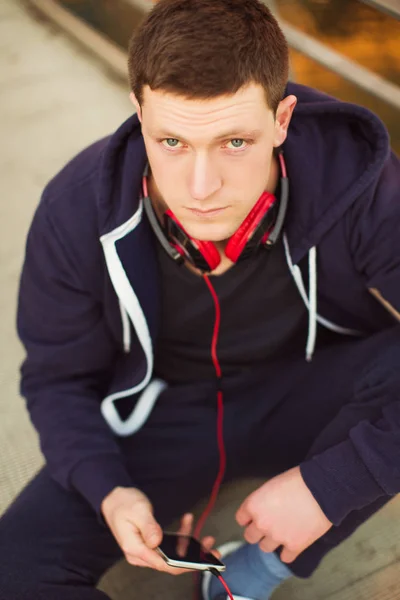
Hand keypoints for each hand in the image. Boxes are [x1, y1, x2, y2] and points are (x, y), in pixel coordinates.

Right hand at [101, 486, 216, 573]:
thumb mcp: (137, 511)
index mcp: (135, 549)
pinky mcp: (150, 544)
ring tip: (205, 537)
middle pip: (170, 562)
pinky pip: (169, 545)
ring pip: (172, 554)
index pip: (162, 564)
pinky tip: (188, 520)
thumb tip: (157, 541)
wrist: (113, 499)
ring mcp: (146, 550)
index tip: (201, 561)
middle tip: (210, 547)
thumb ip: (148, 526)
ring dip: (189, 545)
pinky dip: (180, 535)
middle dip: (192, 557)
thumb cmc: (123, 503)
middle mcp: (140, 554)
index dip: (183, 565)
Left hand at [236, 467, 332, 562]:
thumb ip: (261, 501)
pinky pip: (285, 557)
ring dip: (272, 541)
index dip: (249, 518)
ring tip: (283, 531)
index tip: (254, 517)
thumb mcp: (271, 485)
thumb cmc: (297, 481)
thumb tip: (262, 510)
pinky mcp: (294, 546)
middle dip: (258, 532)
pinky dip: (289, 551)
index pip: (241, 519)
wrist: (321, 489)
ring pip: (265, 548)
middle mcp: (261, 523)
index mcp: (253, 505)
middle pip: (250, 537)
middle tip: (269, 525)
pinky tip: (293, 541)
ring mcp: (277, 537)